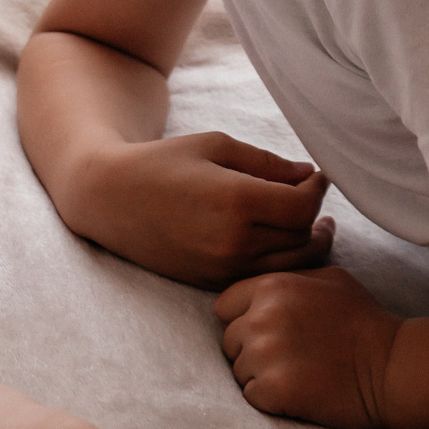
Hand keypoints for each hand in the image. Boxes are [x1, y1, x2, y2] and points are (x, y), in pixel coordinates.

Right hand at [97, 132, 335, 287]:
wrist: (110, 199)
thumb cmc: (163, 163)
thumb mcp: (215, 146)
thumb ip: (267, 162)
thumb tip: (308, 175)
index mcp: (236, 201)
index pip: (303, 206)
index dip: (318, 190)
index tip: (317, 176)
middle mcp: (232, 241)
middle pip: (301, 237)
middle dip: (314, 215)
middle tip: (313, 198)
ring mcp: (221, 268)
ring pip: (289, 265)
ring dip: (306, 245)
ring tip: (311, 226)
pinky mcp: (211, 282)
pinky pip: (262, 278)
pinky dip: (281, 263)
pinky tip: (280, 243)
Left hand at [214, 266, 402, 428]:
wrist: (394, 366)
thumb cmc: (365, 321)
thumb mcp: (330, 278)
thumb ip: (290, 275)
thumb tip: (271, 257)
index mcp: (271, 287)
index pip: (225, 306)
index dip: (243, 321)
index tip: (269, 332)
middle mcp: (261, 317)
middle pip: (229, 341)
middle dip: (251, 350)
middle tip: (290, 358)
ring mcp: (265, 354)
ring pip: (238, 370)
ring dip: (261, 376)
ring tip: (298, 375)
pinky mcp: (273, 389)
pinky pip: (251, 396)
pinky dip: (271, 399)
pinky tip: (300, 392)